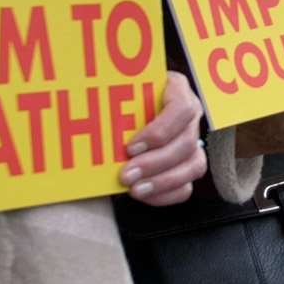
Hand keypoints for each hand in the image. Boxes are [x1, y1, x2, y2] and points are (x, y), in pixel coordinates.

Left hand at [120, 72, 206, 205]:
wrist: (125, 104)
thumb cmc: (122, 95)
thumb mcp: (119, 89)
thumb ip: (113, 97)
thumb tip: (90, 110)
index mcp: (177, 89)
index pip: (182, 109)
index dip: (160, 131)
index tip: (132, 146)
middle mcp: (190, 116)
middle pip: (187, 143)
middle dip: (155, 163)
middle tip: (126, 175)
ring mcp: (193, 141)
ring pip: (193, 166)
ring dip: (163, 182)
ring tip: (136, 189)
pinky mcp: (189, 165)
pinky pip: (187, 185)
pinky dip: (166, 194)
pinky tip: (145, 194)